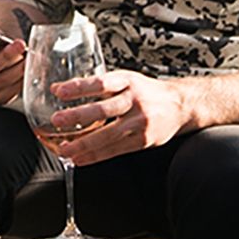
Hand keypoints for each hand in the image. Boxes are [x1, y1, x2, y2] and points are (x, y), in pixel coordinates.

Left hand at [52, 70, 188, 164]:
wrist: (180, 105)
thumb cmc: (147, 92)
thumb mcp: (127, 80)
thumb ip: (101, 85)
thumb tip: (62, 89)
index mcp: (128, 81)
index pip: (100, 83)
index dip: (79, 87)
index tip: (58, 91)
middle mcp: (134, 101)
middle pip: (103, 110)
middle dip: (77, 116)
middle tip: (57, 121)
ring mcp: (139, 122)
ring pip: (108, 135)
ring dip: (84, 144)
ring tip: (65, 149)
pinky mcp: (142, 140)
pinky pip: (115, 150)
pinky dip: (96, 156)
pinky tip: (81, 159)